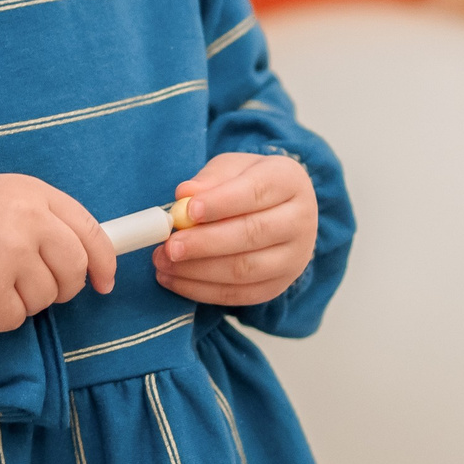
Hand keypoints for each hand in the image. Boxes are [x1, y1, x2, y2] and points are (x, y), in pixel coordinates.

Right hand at [0, 174, 117, 331]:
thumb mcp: (6, 196)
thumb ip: (45, 220)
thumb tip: (87, 262)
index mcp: (36, 194)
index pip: (90, 232)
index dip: (103, 262)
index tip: (103, 282)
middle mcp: (29, 221)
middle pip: (73, 271)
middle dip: (61, 288)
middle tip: (33, 286)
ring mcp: (10, 256)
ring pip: (45, 299)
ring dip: (22, 300)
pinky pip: (14, 318)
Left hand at [153, 152, 316, 307]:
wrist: (279, 210)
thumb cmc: (248, 183)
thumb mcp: (232, 169)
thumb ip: (209, 180)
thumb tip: (184, 194)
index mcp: (289, 181)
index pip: (256, 192)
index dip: (221, 203)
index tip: (188, 211)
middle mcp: (300, 221)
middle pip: (253, 234)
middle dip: (206, 243)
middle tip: (169, 246)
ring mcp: (294, 258)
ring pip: (245, 270)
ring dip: (198, 270)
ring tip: (163, 262)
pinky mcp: (278, 285)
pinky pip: (239, 294)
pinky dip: (201, 290)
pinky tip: (174, 279)